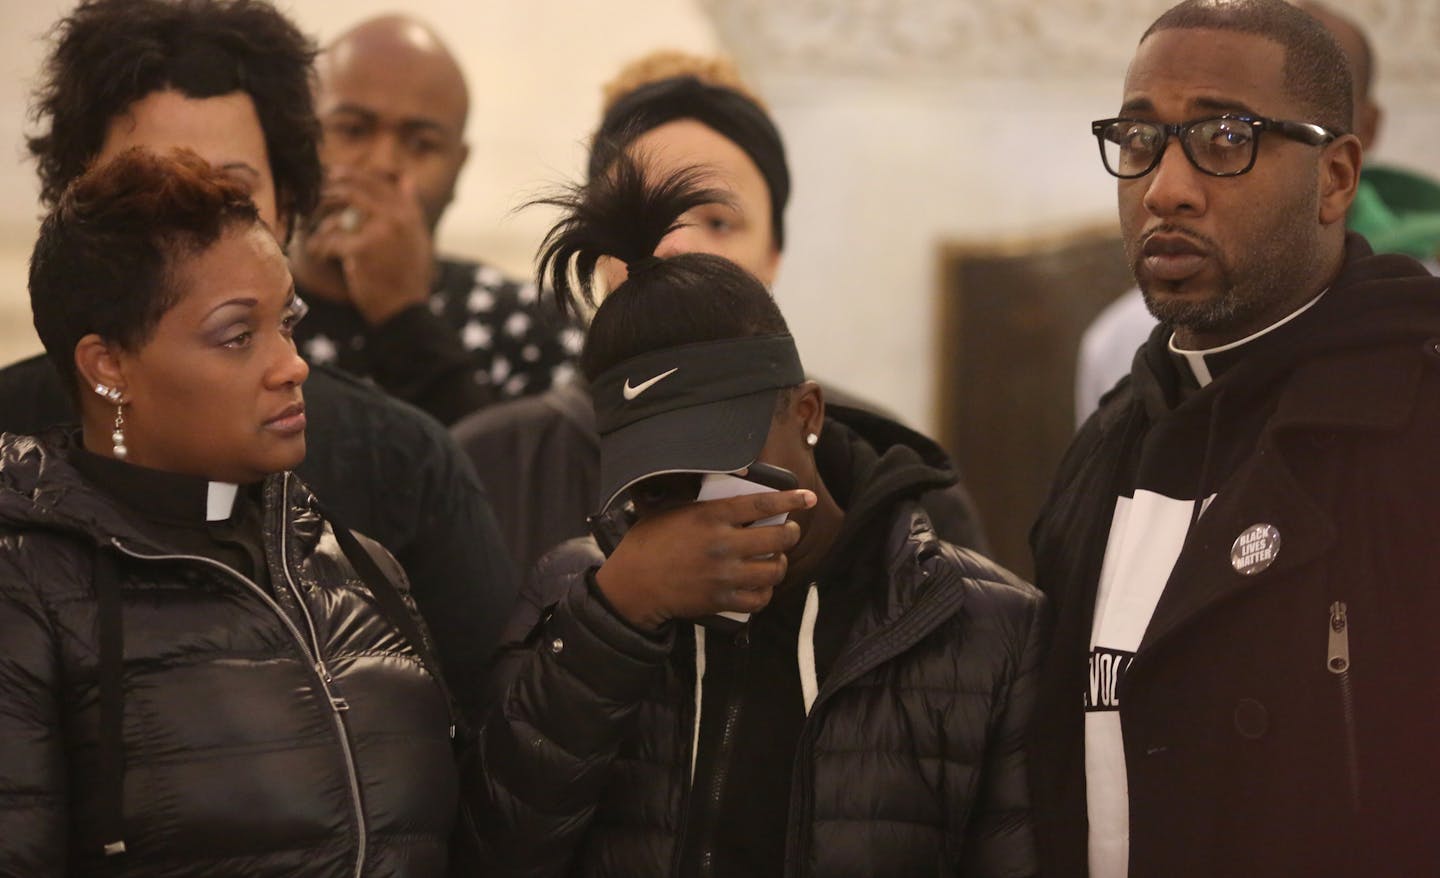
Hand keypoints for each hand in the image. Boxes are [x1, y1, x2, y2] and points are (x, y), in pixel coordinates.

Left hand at [305, 169, 433, 324]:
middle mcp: (396, 215)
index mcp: (408, 212)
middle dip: (330, 187)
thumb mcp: (418, 237)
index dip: (351, 175)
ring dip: (322, 217)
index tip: (333, 176)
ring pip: (339, 210)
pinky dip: (320, 246)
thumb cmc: (408, 275)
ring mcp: (379, 230)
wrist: (404, 309)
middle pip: (354, 188)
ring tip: (313, 227)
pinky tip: (317, 253)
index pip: (376, 181)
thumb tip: (406, 179)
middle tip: (314, 193)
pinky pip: (331, 239)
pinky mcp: (361, 249)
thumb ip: (411, 208)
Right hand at [594, 489, 816, 629]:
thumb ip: (701, 502)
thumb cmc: (648, 542)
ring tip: (776, 558)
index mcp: (711, 516)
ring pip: (774, 570)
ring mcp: (725, 575)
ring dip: (781, 563)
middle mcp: (723, 544)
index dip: (790, 499)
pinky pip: (760, 599)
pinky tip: (761, 585)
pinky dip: (766, 592)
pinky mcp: (722, 601)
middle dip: (791, 533)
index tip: (807, 497)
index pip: (762, 504)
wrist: (633, 585)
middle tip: (789, 531)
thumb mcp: (671, 510)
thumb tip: (729, 488)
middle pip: (778, 538)